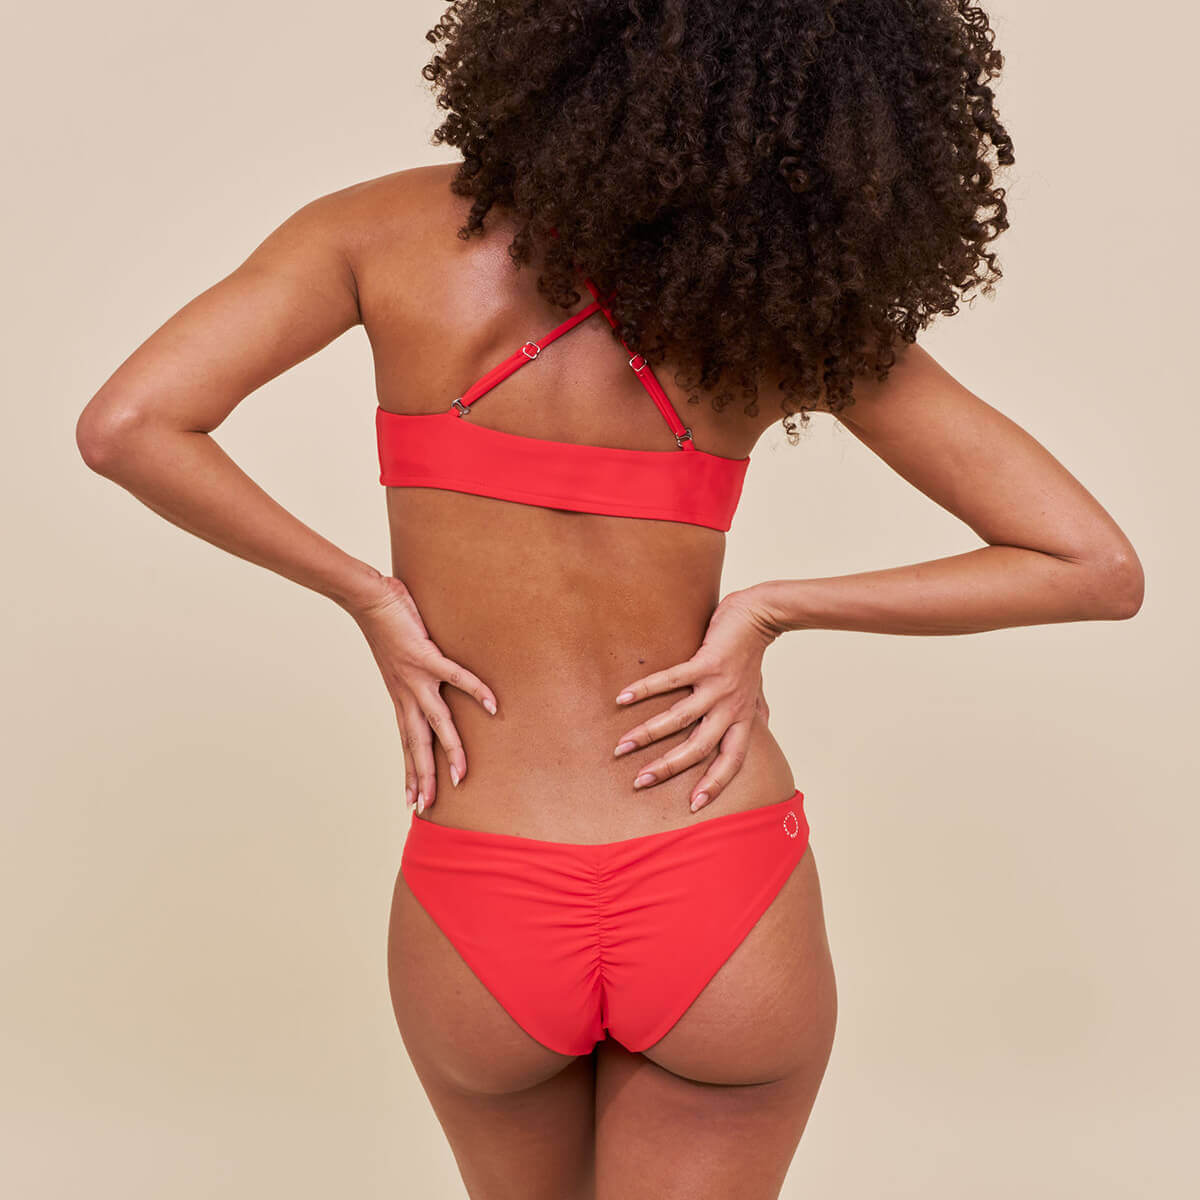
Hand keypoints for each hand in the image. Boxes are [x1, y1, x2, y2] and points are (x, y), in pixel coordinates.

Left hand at [351, 576, 496, 812]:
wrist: (367, 599)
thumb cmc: (385, 623)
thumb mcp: (398, 657)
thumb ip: (413, 669)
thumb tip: (427, 669)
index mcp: (400, 697)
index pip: (407, 743)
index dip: (410, 772)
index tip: (412, 800)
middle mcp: (405, 694)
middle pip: (417, 745)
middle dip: (424, 777)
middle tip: (429, 806)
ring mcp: (414, 678)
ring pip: (435, 723)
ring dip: (449, 750)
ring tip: (460, 775)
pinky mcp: (424, 656)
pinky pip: (455, 677)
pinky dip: (475, 690)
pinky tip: (493, 705)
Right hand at [612, 588, 779, 811]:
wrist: (761, 615)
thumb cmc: (753, 654)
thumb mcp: (758, 689)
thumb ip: (757, 710)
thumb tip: (763, 724)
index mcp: (742, 719)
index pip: (731, 761)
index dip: (715, 784)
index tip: (694, 806)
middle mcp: (730, 708)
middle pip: (700, 748)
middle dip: (668, 767)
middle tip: (639, 782)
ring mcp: (718, 686)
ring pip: (681, 719)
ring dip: (649, 734)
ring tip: (623, 746)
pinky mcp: (705, 663)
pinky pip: (671, 680)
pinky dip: (646, 690)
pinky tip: (622, 698)